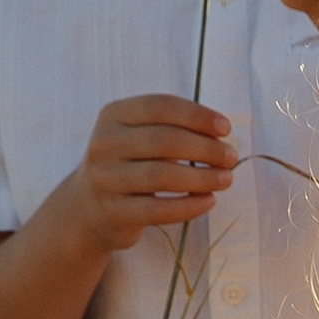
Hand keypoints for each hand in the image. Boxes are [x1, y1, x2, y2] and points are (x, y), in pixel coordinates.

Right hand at [61, 96, 236, 254]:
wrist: (87, 207)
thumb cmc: (129, 165)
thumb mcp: (139, 137)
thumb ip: (173, 129)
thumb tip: (221, 136)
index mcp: (113, 115)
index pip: (160, 106)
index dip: (197, 115)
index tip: (226, 128)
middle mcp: (104, 144)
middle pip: (164, 141)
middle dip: (205, 148)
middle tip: (230, 157)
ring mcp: (105, 179)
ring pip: (161, 176)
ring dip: (202, 178)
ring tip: (226, 179)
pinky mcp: (113, 212)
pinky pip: (158, 210)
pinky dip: (189, 206)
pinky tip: (209, 202)